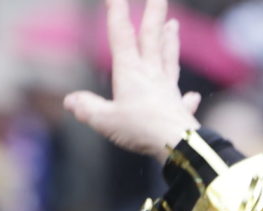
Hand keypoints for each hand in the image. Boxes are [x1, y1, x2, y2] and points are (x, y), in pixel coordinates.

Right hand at [64, 0, 202, 161]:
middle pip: (152, 38)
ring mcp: (169, 90)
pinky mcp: (180, 109)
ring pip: (169, 59)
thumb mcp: (105, 120)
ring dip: (170, 40)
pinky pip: (183, 99)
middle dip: (154, 12)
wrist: (179, 146)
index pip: (122, 35)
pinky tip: (191, 95)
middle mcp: (152, 75)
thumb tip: (71, 101)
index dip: (117, 12)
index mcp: (131, 72)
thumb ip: (88, 108)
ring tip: (173, 24)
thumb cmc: (142, 130)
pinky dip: (187, 96)